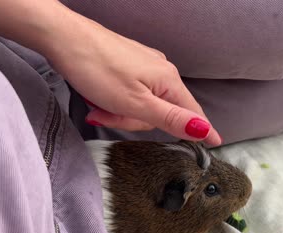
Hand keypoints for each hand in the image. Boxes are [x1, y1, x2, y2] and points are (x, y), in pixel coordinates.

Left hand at [0, 0, 220, 145]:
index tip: (217, 142)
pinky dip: (115, 102)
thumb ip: (171, 118)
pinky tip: (99, 99)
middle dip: (134, 121)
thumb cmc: (98, 70)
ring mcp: (145, 66)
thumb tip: (203, 130)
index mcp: (168, 81)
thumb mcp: (136, 103)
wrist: (66, 39)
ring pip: (142, 105)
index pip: (192, 113)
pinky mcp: (129, 65)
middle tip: (110, 117)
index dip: (202, 130)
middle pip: (161, 113)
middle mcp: (161, 71)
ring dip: (120, 112)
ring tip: (98, 106)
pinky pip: (130, 94)